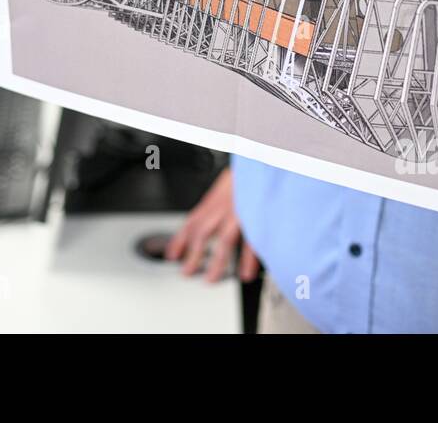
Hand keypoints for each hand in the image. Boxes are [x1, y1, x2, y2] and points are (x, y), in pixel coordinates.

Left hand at [164, 167, 259, 282]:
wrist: (265, 157)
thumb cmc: (250, 169)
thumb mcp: (229, 179)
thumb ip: (222, 196)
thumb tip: (213, 210)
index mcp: (216, 197)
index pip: (192, 220)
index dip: (180, 238)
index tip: (172, 253)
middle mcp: (224, 205)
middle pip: (202, 232)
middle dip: (193, 254)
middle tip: (186, 271)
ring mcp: (240, 210)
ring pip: (224, 240)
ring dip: (216, 262)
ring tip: (211, 279)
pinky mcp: (257, 215)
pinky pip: (252, 240)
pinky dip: (248, 260)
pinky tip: (246, 274)